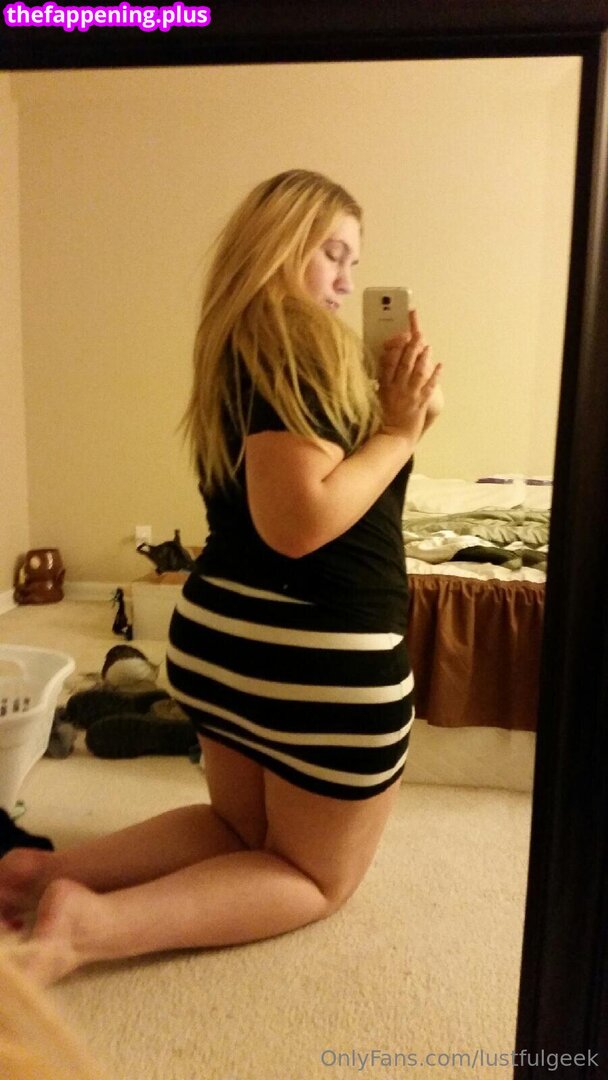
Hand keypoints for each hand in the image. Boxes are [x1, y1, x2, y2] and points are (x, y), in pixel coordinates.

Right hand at [377, 310, 441, 442]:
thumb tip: (380, 371)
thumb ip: (380, 385)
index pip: (388, 362)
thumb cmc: (383, 421)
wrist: (392, 439)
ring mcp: (408, 395)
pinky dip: (435, 375)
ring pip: (416, 372)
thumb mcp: (376, 400)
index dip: (394, 348)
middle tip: (417, 334)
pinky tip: (440, 365)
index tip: (398, 336)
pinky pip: (429, 386)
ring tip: (428, 346)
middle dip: (411, 347)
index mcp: (384, 386)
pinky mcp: (419, 403)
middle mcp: (396, 388)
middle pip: (403, 363)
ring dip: (423, 358)